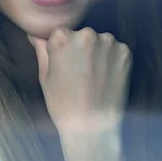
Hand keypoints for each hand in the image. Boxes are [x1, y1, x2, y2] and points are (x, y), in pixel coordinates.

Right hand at [29, 27, 131, 160]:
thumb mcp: (45, 77)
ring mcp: (108, 42)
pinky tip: (107, 78)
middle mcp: (86, 34)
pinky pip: (116, 51)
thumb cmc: (63, 104)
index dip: (62, 50)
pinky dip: (113, 60)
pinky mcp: (125, 52)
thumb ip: (42, 50)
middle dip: (81, 49)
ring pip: (100, 42)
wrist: (93, 127)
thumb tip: (36, 35)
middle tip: (80, 74)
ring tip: (95, 77)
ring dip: (98, 53)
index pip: (60, 33)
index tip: (65, 65)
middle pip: (81, 35)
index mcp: (61, 38)